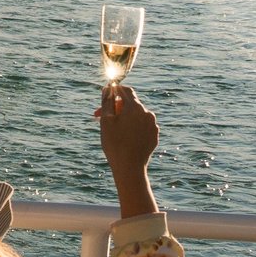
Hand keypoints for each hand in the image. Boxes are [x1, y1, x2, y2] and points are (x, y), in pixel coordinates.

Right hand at [97, 85, 159, 220]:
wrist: (130, 168)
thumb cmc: (115, 144)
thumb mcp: (106, 121)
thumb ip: (107, 101)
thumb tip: (108, 87)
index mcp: (136, 107)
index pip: (126, 90)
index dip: (114, 91)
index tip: (106, 95)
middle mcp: (147, 113)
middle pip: (130, 104)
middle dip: (116, 108)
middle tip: (101, 117)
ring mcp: (153, 125)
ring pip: (136, 116)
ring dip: (124, 118)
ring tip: (113, 130)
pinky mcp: (154, 136)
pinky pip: (142, 126)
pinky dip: (133, 128)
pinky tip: (124, 138)